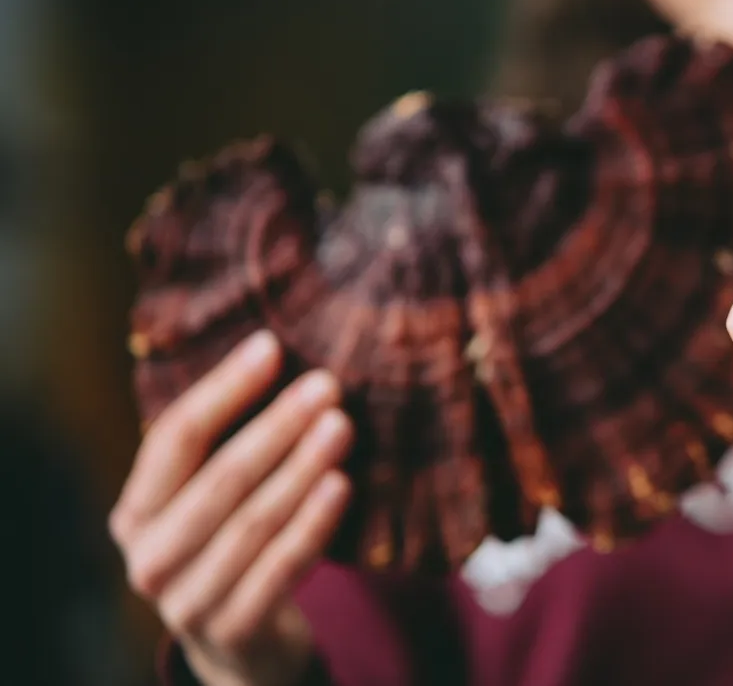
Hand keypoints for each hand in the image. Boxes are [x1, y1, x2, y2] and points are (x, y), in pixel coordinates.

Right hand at [110, 331, 352, 685]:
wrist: (242, 642)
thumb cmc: (232, 542)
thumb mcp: (214, 497)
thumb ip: (231, 440)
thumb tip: (283, 350)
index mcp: (137, 510)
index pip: (173, 437)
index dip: (222, 388)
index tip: (269, 344)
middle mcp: (148, 556)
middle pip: (217, 478)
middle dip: (275, 426)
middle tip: (326, 384)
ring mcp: (186, 600)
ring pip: (249, 523)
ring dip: (300, 469)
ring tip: (341, 425)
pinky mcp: (232, 630)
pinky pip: (279, 569)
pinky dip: (311, 525)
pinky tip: (342, 485)